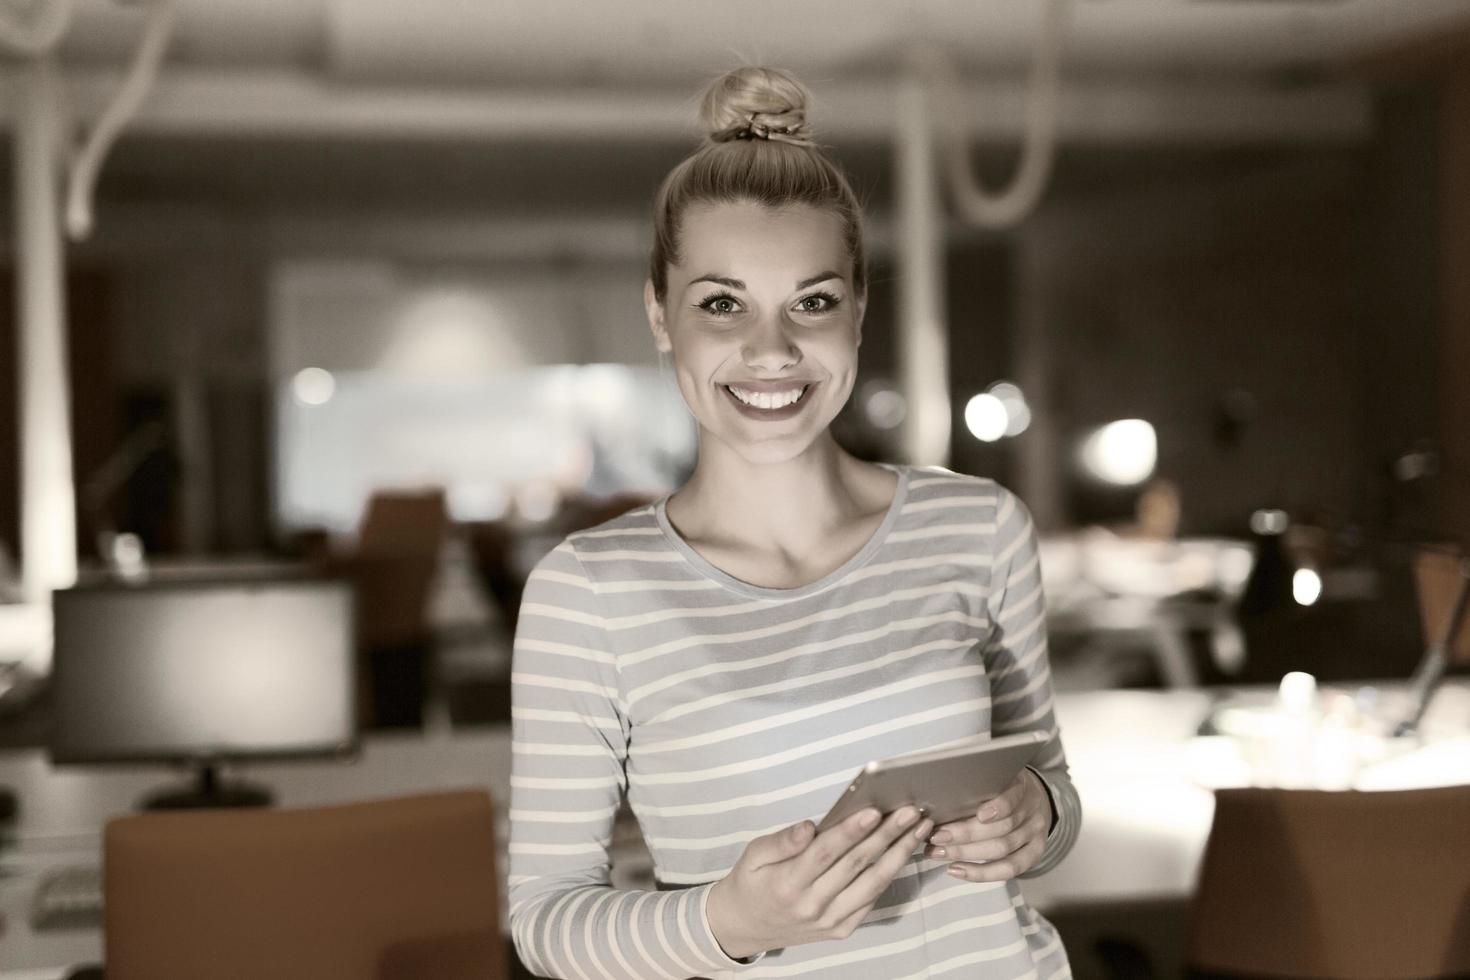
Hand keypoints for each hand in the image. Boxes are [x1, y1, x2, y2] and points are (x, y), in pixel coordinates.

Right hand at [707, 805, 933, 959]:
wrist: (746, 927)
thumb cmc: (751, 883)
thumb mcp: (753, 855)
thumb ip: (781, 841)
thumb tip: (809, 827)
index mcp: (787, 884)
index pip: (825, 853)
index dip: (851, 831)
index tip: (874, 811)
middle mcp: (812, 906)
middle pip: (856, 865)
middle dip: (886, 835)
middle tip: (909, 813)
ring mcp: (829, 921)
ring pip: (872, 884)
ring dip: (898, 855)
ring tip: (917, 830)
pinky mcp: (841, 930)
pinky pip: (870, 901)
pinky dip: (889, 877)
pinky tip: (902, 853)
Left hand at [922, 767, 1050, 881]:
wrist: (1032, 800)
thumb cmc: (1001, 788)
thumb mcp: (993, 777)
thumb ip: (975, 785)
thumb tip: (936, 798)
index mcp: (1021, 786)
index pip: (1014, 798)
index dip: (999, 807)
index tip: (980, 815)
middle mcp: (1032, 810)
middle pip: (1002, 828)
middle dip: (966, 834)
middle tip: (936, 836)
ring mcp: (1035, 834)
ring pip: (1002, 849)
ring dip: (965, 853)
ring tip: (937, 852)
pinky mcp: (1034, 854)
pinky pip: (1008, 869)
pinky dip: (981, 873)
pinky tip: (955, 869)